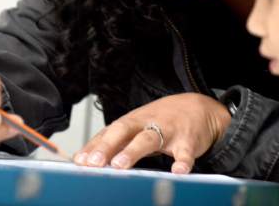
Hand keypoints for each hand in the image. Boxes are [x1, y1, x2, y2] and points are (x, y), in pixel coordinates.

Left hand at [73, 93, 230, 173]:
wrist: (199, 107)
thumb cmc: (162, 120)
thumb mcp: (138, 126)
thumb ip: (115, 142)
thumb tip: (85, 160)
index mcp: (132, 122)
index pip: (108, 133)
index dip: (93, 147)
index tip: (79, 161)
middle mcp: (146, 123)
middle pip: (123, 130)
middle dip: (107, 146)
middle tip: (94, 163)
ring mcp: (167, 130)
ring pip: (148, 139)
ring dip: (133, 151)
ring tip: (120, 165)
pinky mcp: (187, 141)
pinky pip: (185, 152)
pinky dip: (182, 161)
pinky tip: (178, 171)